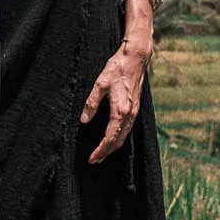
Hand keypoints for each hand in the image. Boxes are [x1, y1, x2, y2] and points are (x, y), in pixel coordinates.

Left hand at [82, 38, 148, 164]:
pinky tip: (113, 139)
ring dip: (112, 147)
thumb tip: (84, 120)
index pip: (110, 138)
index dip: (100, 150)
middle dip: (106, 153)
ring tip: (101, 154)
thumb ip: (91, 103)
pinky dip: (119, 138)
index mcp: (121, 111)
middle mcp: (130, 114)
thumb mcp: (100, 84)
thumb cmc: (117, 69)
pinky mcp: (135, 108)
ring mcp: (134, 112)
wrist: (135, 59)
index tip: (91, 159)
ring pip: (124, 136)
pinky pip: (127, 129)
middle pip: (118, 141)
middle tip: (94, 161)